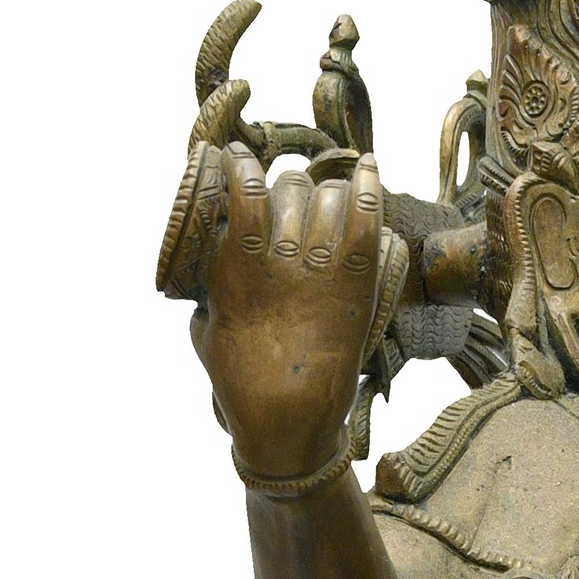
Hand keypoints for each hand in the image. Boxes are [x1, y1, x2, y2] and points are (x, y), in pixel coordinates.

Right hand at [189, 144, 383, 476]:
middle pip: (290, 191)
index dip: (241, 166)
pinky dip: (370, 188)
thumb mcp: (207, 329)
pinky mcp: (357, 287)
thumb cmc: (240, 383)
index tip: (236, 156)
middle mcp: (282, 265)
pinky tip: (370, 167)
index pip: (243, 195)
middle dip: (286, 188)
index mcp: (239, 271)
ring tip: (323, 197)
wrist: (290, 422)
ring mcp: (324, 273)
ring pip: (329, 198)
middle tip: (287, 199)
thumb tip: (213, 258)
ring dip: (324, 191)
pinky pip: (369, 220)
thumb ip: (210, 287)